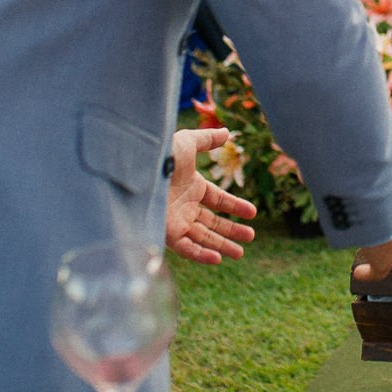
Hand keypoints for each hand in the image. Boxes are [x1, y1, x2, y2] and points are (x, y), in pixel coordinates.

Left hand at [165, 129, 256, 264]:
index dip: (235, 206)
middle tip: (250, 236)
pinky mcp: (167, 233)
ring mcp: (176, 221)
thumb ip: (207, 139)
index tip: (252, 213)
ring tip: (240, 253)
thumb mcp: (188, 142)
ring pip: (202, 238)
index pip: (218, 201)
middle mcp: (184, 206)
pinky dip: (201, 255)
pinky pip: (187, 249)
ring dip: (221, 246)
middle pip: (211, 222)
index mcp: (191, 187)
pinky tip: (218, 259)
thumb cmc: (162, 154)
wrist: (139, 171)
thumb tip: (226, 133)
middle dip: (231, 231)